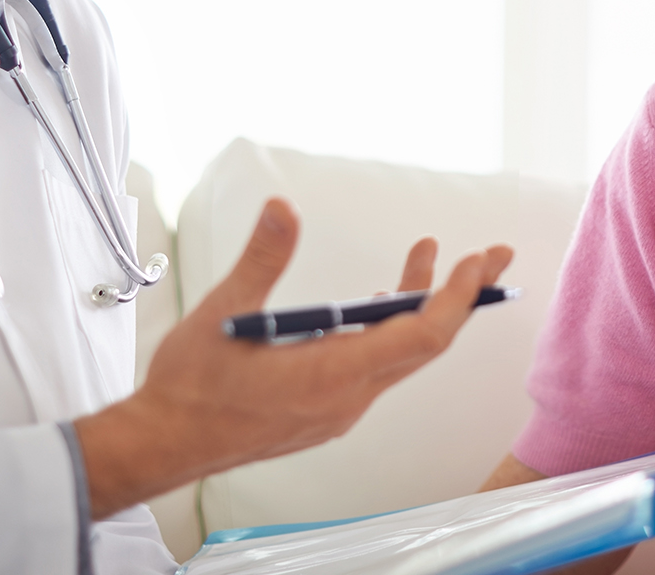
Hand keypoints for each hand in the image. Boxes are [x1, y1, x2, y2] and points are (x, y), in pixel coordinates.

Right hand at [75, 198, 512, 517]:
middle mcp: (347, 398)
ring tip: (432, 259)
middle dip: (461, 295)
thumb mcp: (225, 310)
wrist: (163, 445)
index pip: (420, 337)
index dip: (455, 298)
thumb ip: (262, 258)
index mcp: (332, 375)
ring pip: (400, 355)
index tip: (475, 262)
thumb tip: (283, 208)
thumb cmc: (191, 389)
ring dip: (422, 307)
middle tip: (490, 255)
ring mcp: (339, 408)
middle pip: (425, 344)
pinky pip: (377, 368)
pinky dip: (391, 330)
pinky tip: (379, 303)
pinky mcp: (325, 411)